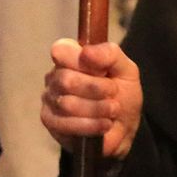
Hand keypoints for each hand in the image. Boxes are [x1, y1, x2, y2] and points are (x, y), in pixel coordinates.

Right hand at [40, 39, 142, 159]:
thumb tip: (86, 52)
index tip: (103, 71)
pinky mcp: (50, 122)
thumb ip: (110, 55)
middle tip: (113, 93)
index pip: (61, 50)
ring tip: (112, 110)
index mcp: (70, 57)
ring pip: (67, 104)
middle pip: (66, 80)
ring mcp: (50, 99)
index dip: (82, 61)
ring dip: (97, 109)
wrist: (124, 126)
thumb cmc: (122, 94)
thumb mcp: (126, 70)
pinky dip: (91, 125)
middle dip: (97, 89)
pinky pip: (65, 124)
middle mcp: (55, 76)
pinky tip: (104, 124)